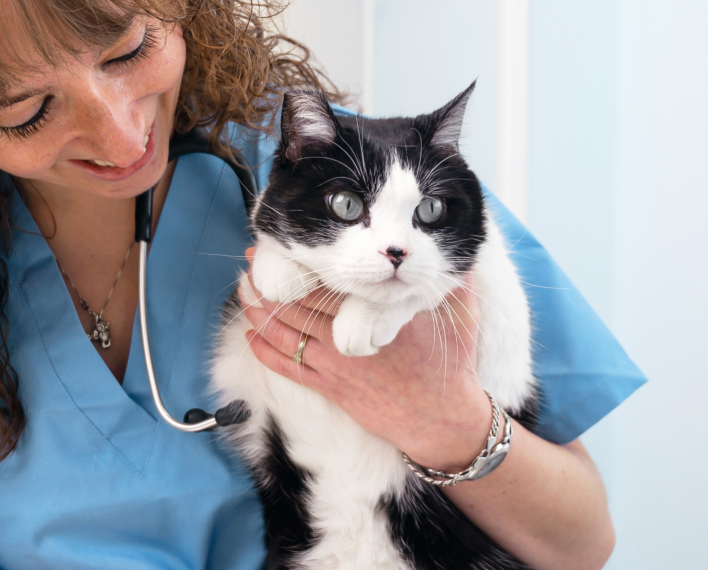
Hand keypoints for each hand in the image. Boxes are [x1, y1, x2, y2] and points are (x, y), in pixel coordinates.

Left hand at [240, 248, 491, 471]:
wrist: (441, 422)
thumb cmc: (451, 367)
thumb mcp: (462, 314)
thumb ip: (457, 278)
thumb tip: (462, 250)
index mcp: (376, 314)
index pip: (330, 283)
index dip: (304, 263)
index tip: (288, 243)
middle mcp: (349, 337)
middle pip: (298, 302)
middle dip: (273, 279)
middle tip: (254, 257)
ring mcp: (336, 365)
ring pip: (285, 332)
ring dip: (260, 309)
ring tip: (244, 287)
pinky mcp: (332, 388)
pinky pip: (289, 367)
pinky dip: (265, 350)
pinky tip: (250, 335)